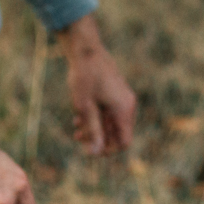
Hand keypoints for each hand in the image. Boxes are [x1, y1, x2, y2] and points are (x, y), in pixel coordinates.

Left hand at [57, 15, 134, 156]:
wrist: (85, 50)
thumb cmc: (84, 77)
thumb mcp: (85, 107)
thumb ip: (93, 131)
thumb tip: (97, 154)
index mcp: (124, 110)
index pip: (124, 142)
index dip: (108, 150)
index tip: (90, 149)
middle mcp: (127, 106)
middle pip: (117, 135)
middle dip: (98, 139)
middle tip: (78, 137)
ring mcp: (122, 100)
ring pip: (111, 125)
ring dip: (94, 129)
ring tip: (76, 127)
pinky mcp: (114, 94)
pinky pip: (108, 114)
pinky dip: (95, 118)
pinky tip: (79, 117)